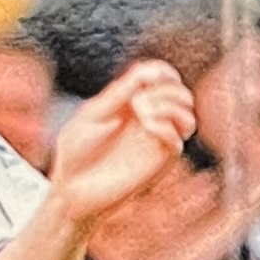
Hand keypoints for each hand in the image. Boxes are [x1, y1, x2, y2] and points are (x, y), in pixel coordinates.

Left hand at [46, 61, 195, 226]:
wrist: (71, 189)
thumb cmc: (75, 153)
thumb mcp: (93, 114)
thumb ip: (119, 93)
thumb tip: (148, 73)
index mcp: (131, 103)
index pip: (163, 78)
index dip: (163, 71)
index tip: (147, 76)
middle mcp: (148, 121)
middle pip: (180, 93)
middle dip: (167, 88)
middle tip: (139, 100)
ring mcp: (154, 142)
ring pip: (188, 117)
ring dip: (171, 106)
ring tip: (145, 113)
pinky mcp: (156, 163)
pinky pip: (178, 142)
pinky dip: (166, 127)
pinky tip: (147, 127)